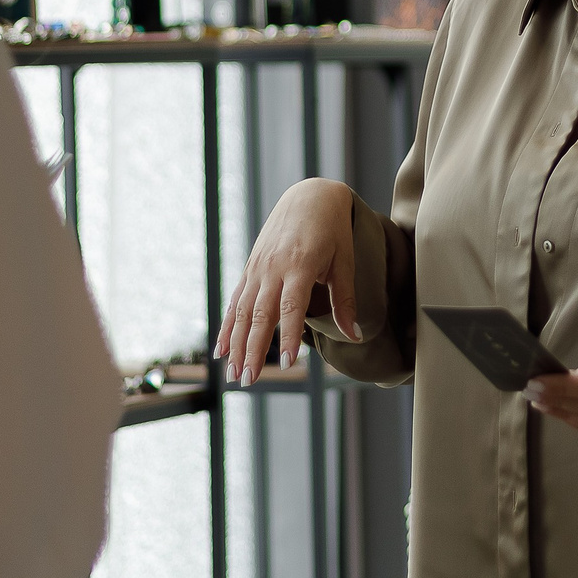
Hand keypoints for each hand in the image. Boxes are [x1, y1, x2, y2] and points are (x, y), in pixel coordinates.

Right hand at [214, 178, 358, 385]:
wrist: (309, 196)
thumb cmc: (332, 230)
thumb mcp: (344, 262)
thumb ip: (345, 301)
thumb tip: (355, 336)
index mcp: (299, 265)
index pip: (292, 308)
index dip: (288, 336)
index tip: (286, 363)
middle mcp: (273, 268)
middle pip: (260, 315)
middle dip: (253, 350)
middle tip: (249, 380)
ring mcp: (258, 268)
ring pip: (243, 312)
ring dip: (237, 344)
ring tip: (233, 373)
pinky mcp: (250, 268)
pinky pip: (236, 301)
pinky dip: (228, 326)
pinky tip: (222, 349)